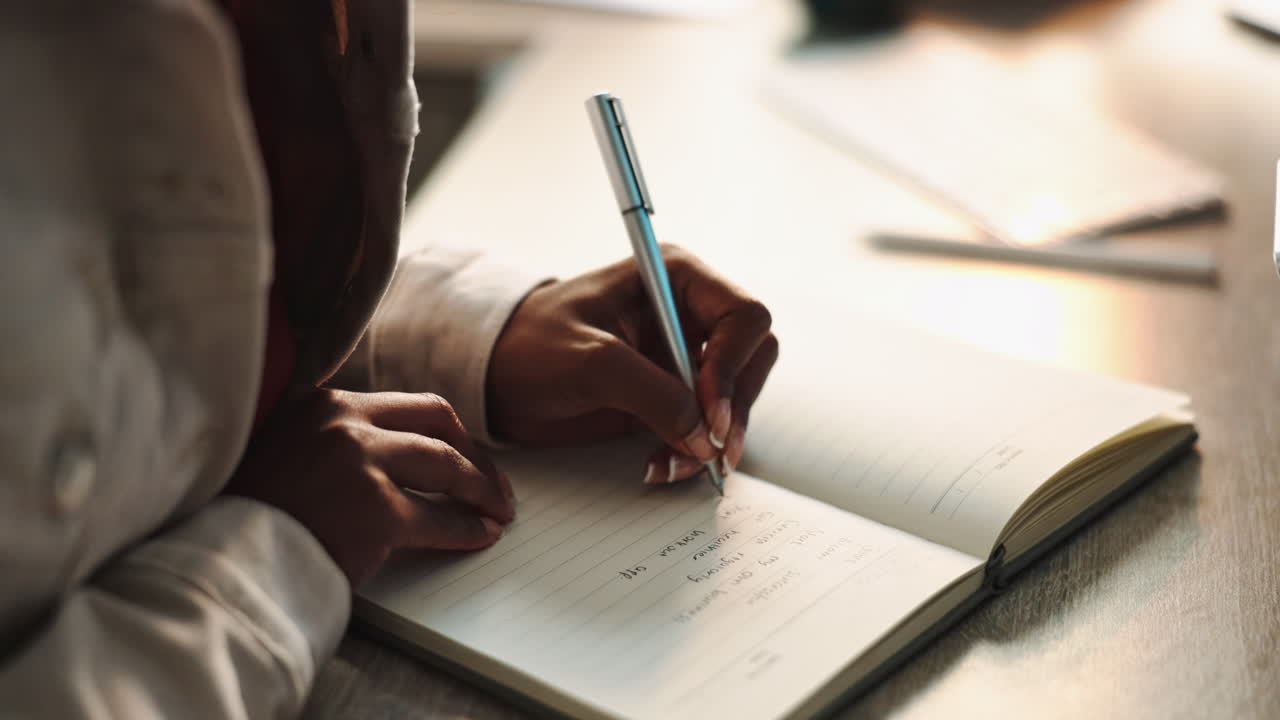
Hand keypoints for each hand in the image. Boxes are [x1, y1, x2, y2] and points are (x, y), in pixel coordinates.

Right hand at [225, 388, 513, 586]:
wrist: (218, 561)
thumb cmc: (245, 517)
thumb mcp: (279, 452)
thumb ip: (324, 439)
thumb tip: (389, 453)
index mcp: (321, 402)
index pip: (405, 404)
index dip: (445, 430)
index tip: (462, 448)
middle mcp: (342, 421)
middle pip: (437, 420)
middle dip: (474, 451)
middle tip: (493, 480)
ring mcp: (360, 462)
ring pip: (445, 465)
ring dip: (481, 488)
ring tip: (499, 509)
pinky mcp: (373, 510)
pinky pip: (437, 519)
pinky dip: (466, 528)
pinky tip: (481, 536)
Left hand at [487, 245, 777, 483]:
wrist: (496, 378)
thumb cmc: (530, 346)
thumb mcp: (589, 362)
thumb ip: (652, 393)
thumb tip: (705, 436)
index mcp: (676, 278)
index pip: (744, 316)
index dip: (734, 367)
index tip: (710, 413)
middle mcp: (690, 313)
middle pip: (753, 360)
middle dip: (734, 410)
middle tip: (708, 450)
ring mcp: (685, 356)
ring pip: (737, 401)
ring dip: (714, 440)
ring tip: (674, 466)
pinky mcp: (674, 395)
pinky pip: (708, 428)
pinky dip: (694, 453)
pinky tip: (662, 466)